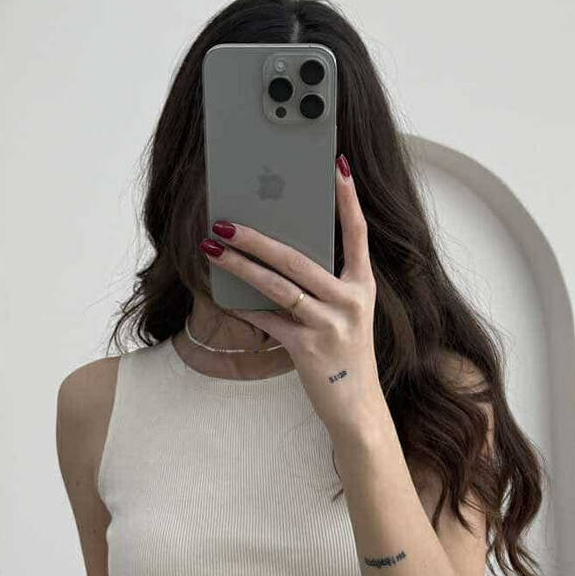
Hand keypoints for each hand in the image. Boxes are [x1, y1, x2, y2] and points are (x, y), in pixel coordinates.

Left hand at [201, 154, 388, 440]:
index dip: (348, 200)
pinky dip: (244, 308)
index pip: (357, 234)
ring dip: (240, 266)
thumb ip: (323, 285)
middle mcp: (350, 301)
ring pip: (278, 286)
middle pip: (299, 258)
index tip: (337, 167)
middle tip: (226, 220)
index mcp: (362, 286)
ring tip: (212, 246)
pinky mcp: (308, 349)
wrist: (357, 408)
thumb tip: (277, 253)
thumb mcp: (345, 314)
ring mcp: (330, 325)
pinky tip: (221, 295)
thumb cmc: (344, 354)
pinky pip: (269, 320)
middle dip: (258, 237)